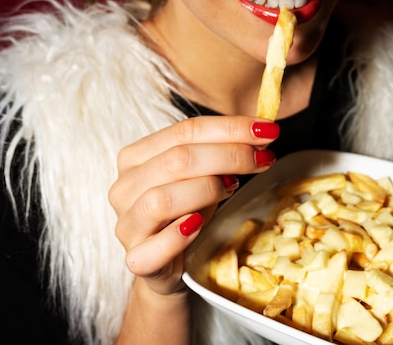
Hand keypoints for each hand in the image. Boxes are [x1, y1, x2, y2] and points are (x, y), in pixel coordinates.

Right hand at [108, 115, 279, 295]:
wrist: (168, 264)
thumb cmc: (187, 212)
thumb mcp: (202, 176)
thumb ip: (221, 152)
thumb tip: (262, 133)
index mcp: (136, 157)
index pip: (185, 131)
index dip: (230, 128)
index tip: (267, 130)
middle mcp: (124, 187)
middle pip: (177, 160)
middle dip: (229, 155)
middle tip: (264, 159)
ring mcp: (126, 224)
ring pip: (162, 199)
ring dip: (205, 190)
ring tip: (233, 189)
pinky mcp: (136, 259)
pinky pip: (153, 248)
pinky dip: (178, 236)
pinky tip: (199, 225)